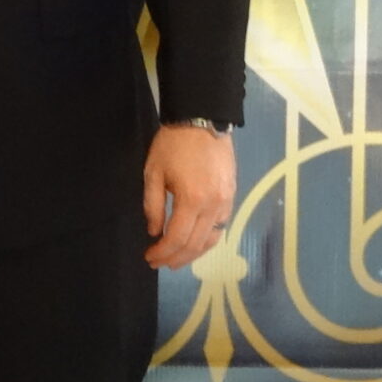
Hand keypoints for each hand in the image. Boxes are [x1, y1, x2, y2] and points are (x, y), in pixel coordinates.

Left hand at [142, 123, 236, 269]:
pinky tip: (195, 242)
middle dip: (176, 258)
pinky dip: (207, 239)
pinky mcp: (232, 195)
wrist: (203, 118)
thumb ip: (153, 206)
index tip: (149, 257)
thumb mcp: (153, 173)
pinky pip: (221, 226)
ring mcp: (226, 201)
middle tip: (159, 263)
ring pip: (212, 238)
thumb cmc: (173, 144)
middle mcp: (213, 206)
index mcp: (192, 200)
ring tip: (177, 260)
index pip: (177, 238)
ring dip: (194, 253)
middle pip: (196, 244)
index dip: (162, 252)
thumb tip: (155, 232)